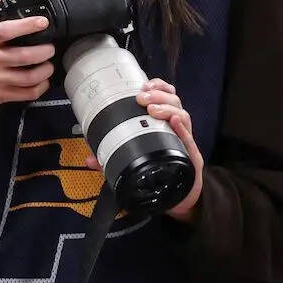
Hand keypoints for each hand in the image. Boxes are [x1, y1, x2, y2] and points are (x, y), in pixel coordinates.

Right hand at [0, 0, 55, 117]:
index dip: (27, 26)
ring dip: (45, 71)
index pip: (7, 30)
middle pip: (22, 56)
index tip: (44, 22)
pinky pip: (25, 94)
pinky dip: (40, 87)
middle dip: (43, 52)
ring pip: (27, 77)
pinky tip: (43, 79)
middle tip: (51, 48)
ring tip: (49, 64)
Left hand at [83, 79, 204, 222]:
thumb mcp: (134, 163)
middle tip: (142, 98)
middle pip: (174, 101)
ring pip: (182, 115)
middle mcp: (177, 129)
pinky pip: (189, 140)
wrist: (181, 197)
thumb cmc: (160, 174)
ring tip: (153, 109)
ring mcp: (185, 141)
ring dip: (168, 108)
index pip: (166, 97)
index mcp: (165, 124)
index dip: (158, 86)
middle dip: (158, 95)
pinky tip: (175, 122)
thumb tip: (89, 160)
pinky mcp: (192, 157)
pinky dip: (183, 129)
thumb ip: (112, 160)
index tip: (144, 85)